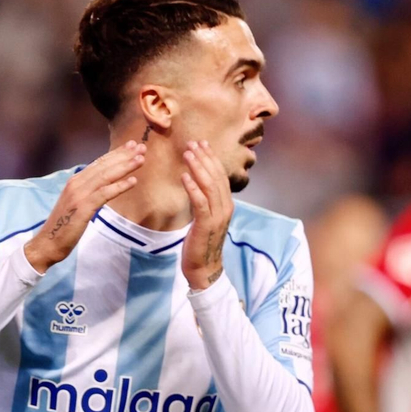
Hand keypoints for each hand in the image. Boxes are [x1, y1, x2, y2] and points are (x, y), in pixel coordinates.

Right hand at [23, 142, 143, 271]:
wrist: (48, 243)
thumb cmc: (64, 226)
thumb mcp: (77, 204)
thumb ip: (88, 192)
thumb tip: (102, 185)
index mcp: (75, 181)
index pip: (99, 163)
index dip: (116, 153)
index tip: (132, 145)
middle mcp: (76, 183)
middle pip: (104, 166)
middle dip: (123, 155)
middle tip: (142, 147)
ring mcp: (79, 195)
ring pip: (106, 176)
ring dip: (125, 167)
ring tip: (141, 159)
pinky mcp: (83, 207)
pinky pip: (104, 194)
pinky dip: (119, 186)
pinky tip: (133, 181)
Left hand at [180, 140, 231, 290]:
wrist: (205, 268)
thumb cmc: (201, 243)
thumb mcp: (205, 219)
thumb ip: (205, 202)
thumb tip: (196, 185)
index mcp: (226, 204)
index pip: (220, 176)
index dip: (211, 158)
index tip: (202, 144)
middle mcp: (225, 207)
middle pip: (216, 176)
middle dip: (204, 158)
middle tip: (192, 143)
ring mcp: (217, 216)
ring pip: (209, 185)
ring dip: (198, 167)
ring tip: (187, 154)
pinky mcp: (206, 224)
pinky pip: (200, 202)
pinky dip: (192, 187)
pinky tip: (184, 176)